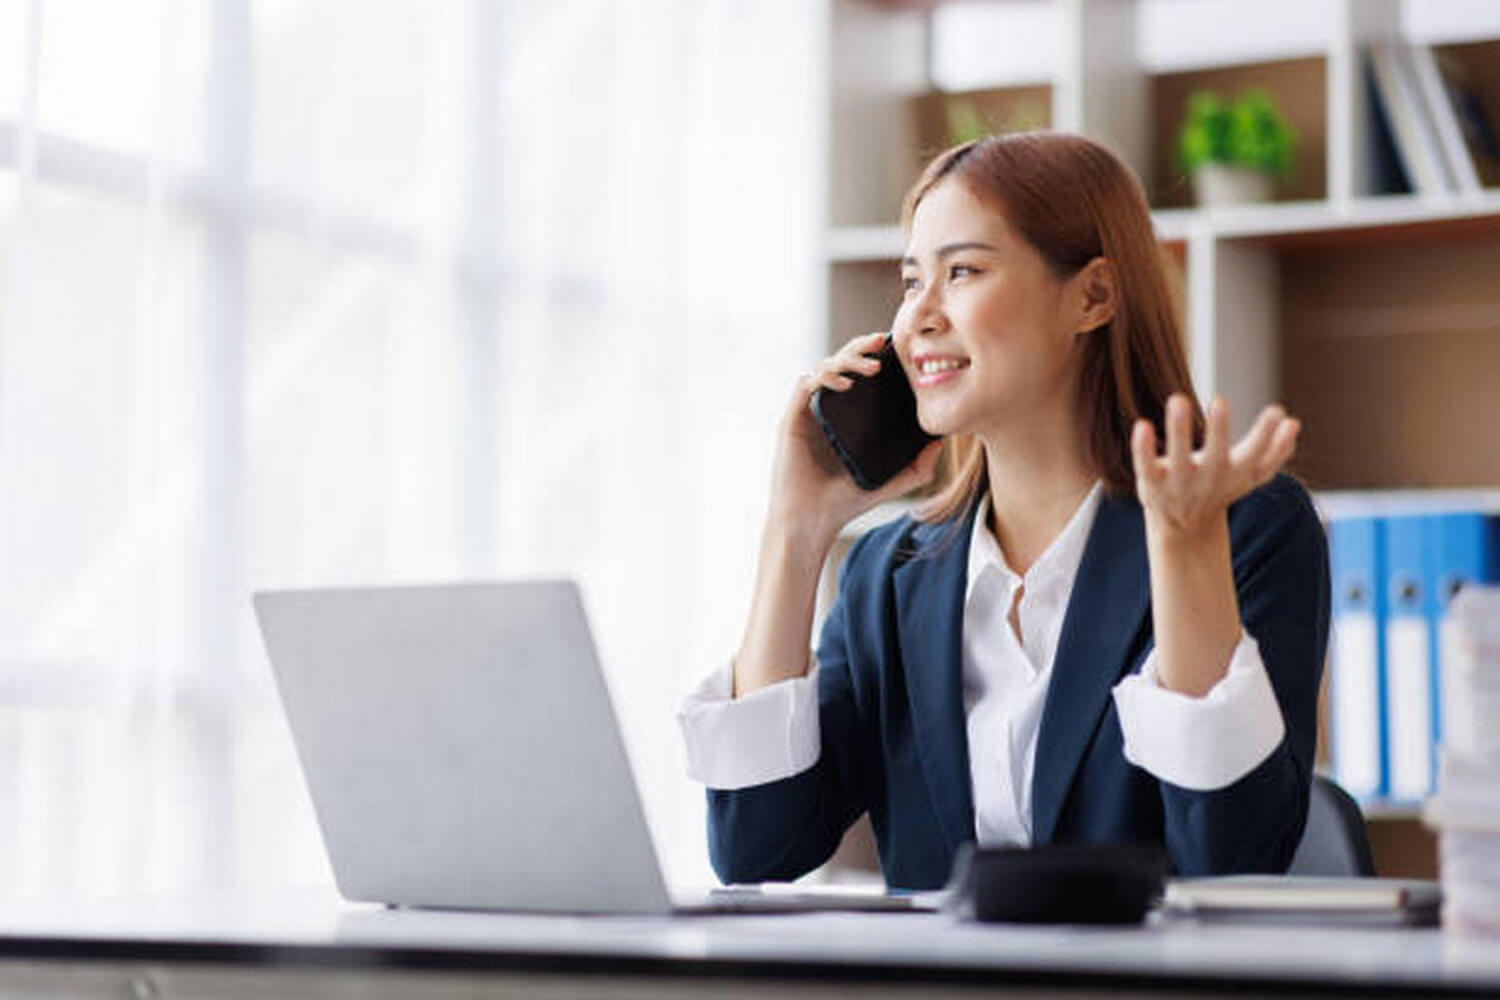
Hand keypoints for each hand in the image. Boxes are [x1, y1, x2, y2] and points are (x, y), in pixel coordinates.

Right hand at [768, 331, 943, 544]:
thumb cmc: (845, 504)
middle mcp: (825, 409)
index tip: (897, 350)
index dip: (874, 356)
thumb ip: (917, 468)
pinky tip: (846, 385)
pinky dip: (826, 378)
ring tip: (871, 367)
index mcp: (845, 417)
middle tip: (883, 343)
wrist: (811, 522)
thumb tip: (940, 443)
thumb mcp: (891, 483)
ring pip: (824, 366)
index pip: (858, 373)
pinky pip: (806, 384)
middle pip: (840, 361)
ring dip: (847, 359)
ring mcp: (807, 413)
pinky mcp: (791, 419)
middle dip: (861, 347)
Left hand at [1130, 394, 1299, 542]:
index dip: (1266, 435)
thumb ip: (1274, 452)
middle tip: (1220, 401)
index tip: (1277, 410)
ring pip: (1179, 458)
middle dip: (1219, 430)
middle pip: (1216, 456)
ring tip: (1178, 399)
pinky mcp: (1151, 482)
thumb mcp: (1250, 475)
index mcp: (1236, 473)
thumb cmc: (1220, 488)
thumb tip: (1294, 422)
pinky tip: (1142, 425)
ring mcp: (1178, 482)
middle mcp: (1209, 479)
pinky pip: (1146, 465)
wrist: (1185, 527)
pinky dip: (1143, 448)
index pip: (1255, 456)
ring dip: (1179, 429)